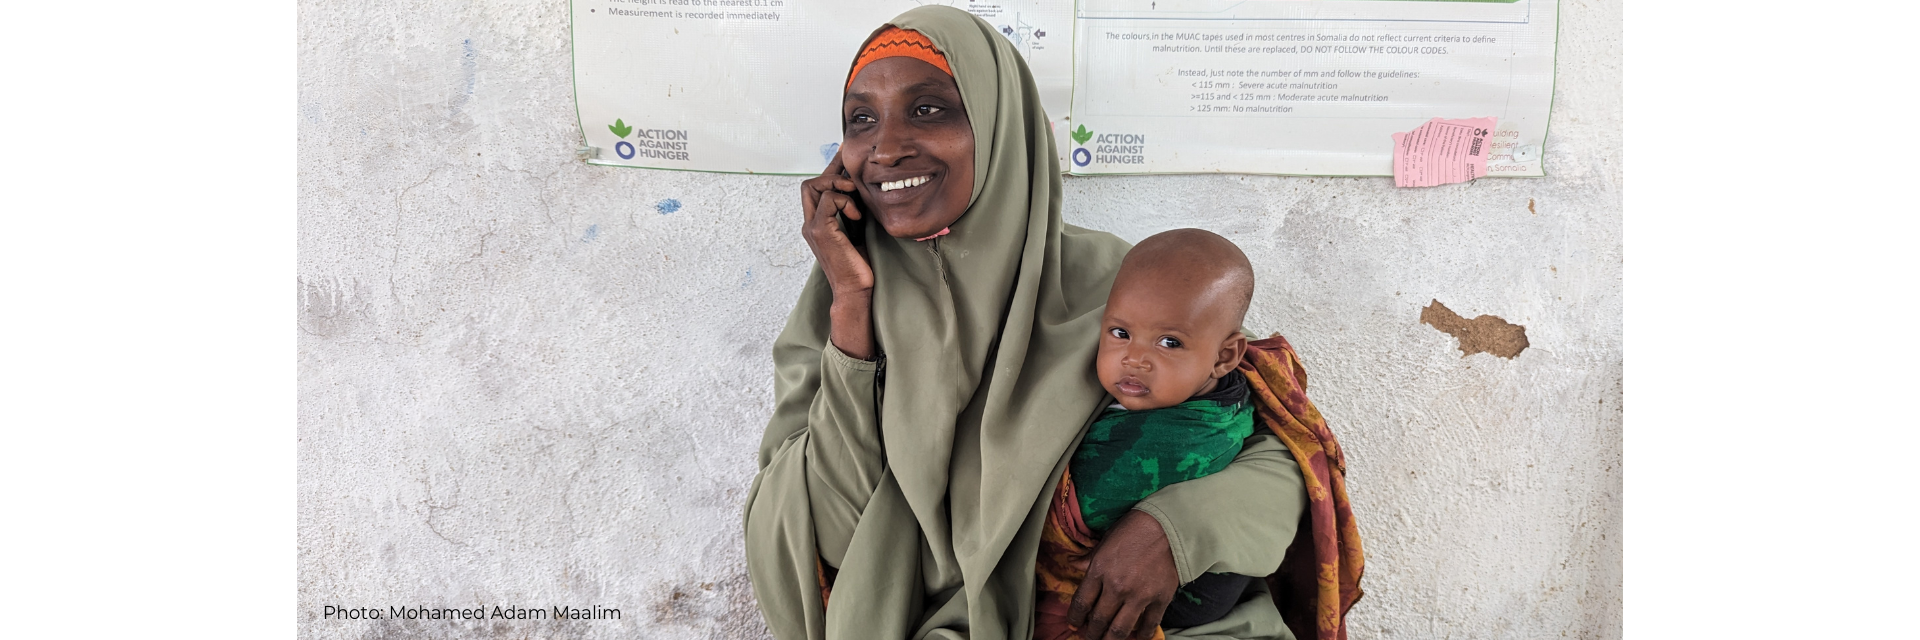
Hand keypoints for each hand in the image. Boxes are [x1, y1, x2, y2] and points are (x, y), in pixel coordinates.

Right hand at [800, 154, 876, 359]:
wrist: (855, 291)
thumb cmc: (858, 266)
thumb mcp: (857, 232)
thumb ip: (854, 212)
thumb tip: (864, 191)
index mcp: (818, 223)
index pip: (817, 189)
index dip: (830, 169)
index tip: (844, 156)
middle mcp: (810, 223)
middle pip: (809, 184)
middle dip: (831, 172)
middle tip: (853, 175)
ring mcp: (812, 227)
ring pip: (813, 187)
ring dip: (837, 185)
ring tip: (855, 197)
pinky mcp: (821, 231)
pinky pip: (827, 200)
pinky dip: (844, 201)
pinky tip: (856, 215)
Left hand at [1069, 510, 1178, 638]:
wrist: (1169, 525)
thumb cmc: (1134, 528)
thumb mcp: (1105, 540)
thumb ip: (1089, 558)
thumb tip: (1073, 564)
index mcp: (1099, 570)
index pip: (1081, 603)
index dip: (1075, 617)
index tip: (1074, 624)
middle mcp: (1117, 587)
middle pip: (1099, 620)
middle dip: (1092, 633)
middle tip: (1090, 637)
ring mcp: (1139, 595)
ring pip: (1120, 630)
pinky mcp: (1160, 599)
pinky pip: (1149, 625)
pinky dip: (1143, 634)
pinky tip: (1138, 637)